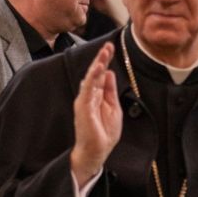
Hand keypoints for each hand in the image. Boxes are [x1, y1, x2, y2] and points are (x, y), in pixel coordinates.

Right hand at [71, 43, 122, 186]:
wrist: (97, 151)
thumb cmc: (104, 133)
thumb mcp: (114, 108)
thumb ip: (111, 91)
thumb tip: (110, 73)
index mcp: (97, 96)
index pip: (101, 75)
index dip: (105, 61)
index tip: (111, 48)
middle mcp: (89, 95)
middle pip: (96, 73)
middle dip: (102, 58)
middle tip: (108, 45)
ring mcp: (85, 100)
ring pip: (91, 78)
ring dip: (98, 64)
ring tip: (104, 52)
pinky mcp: (83, 106)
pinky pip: (87, 89)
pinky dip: (92, 77)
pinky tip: (97, 68)